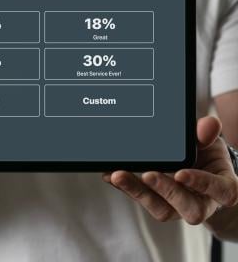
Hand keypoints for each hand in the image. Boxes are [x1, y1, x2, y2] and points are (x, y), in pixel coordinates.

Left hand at [103, 117, 237, 224]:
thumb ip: (207, 134)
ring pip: (160, 208)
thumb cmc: (206, 156)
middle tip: (147, 175)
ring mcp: (177, 205)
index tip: (180, 173)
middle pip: (188, 208)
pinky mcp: (157, 202)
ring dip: (138, 191)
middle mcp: (200, 202)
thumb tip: (208, 124)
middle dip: (165, 191)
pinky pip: (141, 198)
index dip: (201, 184)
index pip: (218, 190)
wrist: (199, 169)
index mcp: (221, 188)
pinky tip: (110, 174)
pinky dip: (126, 187)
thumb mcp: (209, 142)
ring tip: (118, 175)